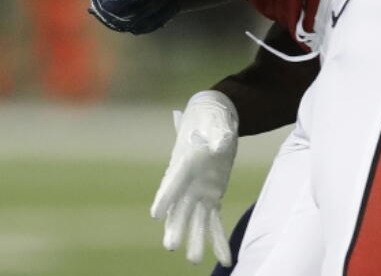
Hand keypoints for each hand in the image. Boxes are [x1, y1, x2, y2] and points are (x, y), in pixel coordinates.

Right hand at [150, 90, 238, 266]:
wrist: (213, 118)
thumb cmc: (212, 119)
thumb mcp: (218, 124)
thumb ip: (219, 135)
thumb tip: (220, 144)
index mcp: (184, 161)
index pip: (173, 181)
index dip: (165, 197)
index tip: (155, 214)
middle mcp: (187, 182)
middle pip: (179, 208)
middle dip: (176, 227)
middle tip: (171, 246)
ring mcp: (198, 192)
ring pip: (195, 221)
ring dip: (195, 240)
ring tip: (195, 260)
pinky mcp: (211, 198)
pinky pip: (213, 222)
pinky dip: (218, 240)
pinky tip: (225, 259)